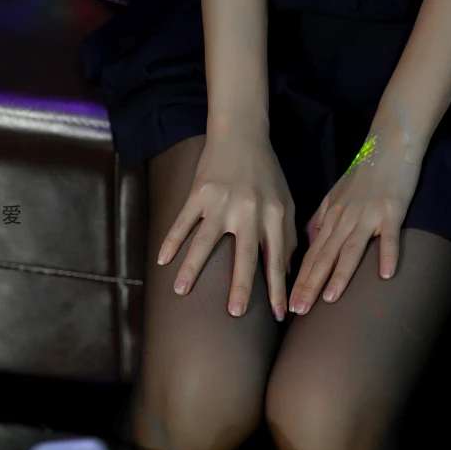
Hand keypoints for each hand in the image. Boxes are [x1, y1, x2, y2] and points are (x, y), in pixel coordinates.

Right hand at [156, 125, 297, 320]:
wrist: (241, 135)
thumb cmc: (266, 172)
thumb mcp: (285, 200)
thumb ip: (287, 234)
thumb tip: (286, 271)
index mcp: (274, 214)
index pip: (277, 258)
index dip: (279, 288)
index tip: (281, 314)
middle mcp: (249, 211)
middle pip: (245, 255)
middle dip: (241, 286)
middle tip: (235, 313)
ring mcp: (222, 202)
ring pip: (205, 241)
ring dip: (192, 268)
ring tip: (180, 291)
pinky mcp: (199, 192)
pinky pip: (183, 221)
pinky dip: (171, 240)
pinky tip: (162, 260)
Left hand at [288, 136, 421, 313]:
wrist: (390, 144)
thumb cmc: (365, 172)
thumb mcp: (336, 195)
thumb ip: (322, 219)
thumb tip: (308, 242)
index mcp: (332, 216)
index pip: (311, 254)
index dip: (299, 279)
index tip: (287, 302)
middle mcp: (345, 218)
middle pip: (325, 256)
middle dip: (310, 285)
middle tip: (297, 311)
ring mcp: (368, 215)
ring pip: (351, 248)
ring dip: (339, 274)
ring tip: (329, 299)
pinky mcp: (392, 211)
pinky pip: (389, 236)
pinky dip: (387, 254)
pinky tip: (385, 274)